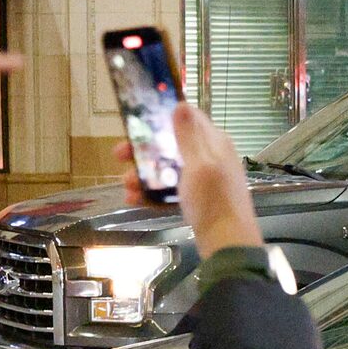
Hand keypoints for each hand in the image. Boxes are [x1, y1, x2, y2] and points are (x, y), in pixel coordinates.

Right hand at [116, 103, 262, 253]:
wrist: (227, 244)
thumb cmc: (214, 200)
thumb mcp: (200, 164)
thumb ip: (189, 135)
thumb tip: (181, 104)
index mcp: (215, 142)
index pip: (189, 118)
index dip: (162, 117)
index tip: (137, 122)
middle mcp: (210, 156)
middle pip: (172, 145)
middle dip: (144, 150)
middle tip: (119, 155)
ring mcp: (204, 179)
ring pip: (168, 169)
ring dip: (145, 174)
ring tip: (127, 184)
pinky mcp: (197, 199)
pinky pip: (171, 190)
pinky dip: (154, 193)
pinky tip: (135, 199)